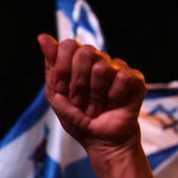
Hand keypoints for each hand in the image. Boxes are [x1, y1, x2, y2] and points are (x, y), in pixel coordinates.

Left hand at [38, 35, 146, 155]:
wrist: (102, 142)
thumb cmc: (80, 120)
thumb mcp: (56, 96)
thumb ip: (51, 67)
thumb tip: (43, 36)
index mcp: (78, 60)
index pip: (69, 45)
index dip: (63, 69)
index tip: (62, 91)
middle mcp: (99, 60)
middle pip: (86, 52)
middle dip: (78, 84)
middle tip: (79, 103)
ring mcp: (118, 69)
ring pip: (102, 68)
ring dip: (95, 95)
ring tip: (95, 109)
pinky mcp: (135, 80)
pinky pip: (122, 78)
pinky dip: (113, 97)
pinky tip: (113, 105)